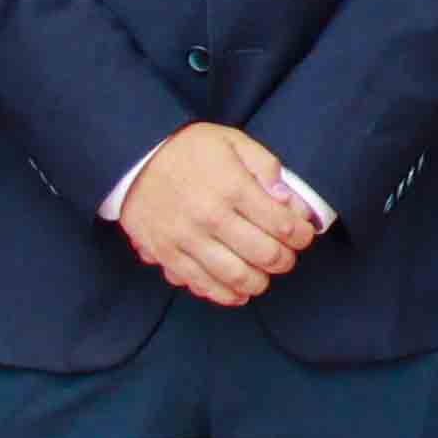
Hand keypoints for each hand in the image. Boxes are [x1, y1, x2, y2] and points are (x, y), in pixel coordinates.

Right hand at [115, 122, 318, 307]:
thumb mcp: (233, 142)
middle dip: (285, 260)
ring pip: (238, 277)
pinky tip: (240, 291)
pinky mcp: (167, 255)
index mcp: (232, 187)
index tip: (303, 234)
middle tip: (287, 255)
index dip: (302, 235)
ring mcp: (187, 239)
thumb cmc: (189, 149)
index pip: (283, 225)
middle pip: (265, 255)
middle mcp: (211, 217)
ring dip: (260, 281)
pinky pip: (203, 285)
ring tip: (264, 273)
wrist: (134, 156)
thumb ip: (266, 167)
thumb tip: (290, 202)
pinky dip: (227, 295)